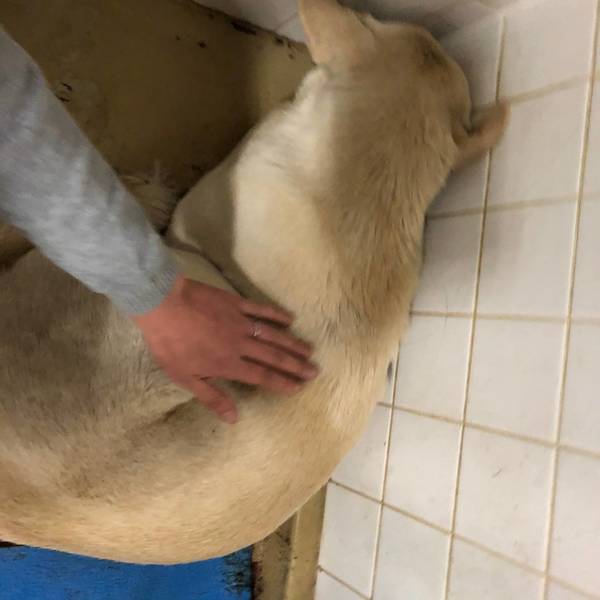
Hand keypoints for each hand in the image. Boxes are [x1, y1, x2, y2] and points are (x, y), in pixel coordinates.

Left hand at [132, 276, 317, 423]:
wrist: (163, 304)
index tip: (299, 387)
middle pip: (273, 357)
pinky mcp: (235, 303)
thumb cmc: (170, 344)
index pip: (262, 376)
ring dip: (292, 343)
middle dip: (295, 365)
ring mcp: (240, 322)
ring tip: (309, 350)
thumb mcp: (184, 377)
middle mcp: (240, 344)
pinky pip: (261, 310)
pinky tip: (290, 319)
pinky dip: (277, 314)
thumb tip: (233, 418)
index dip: (282, 382)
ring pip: (272, 335)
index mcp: (228, 364)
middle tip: (314, 371)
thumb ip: (211, 397)